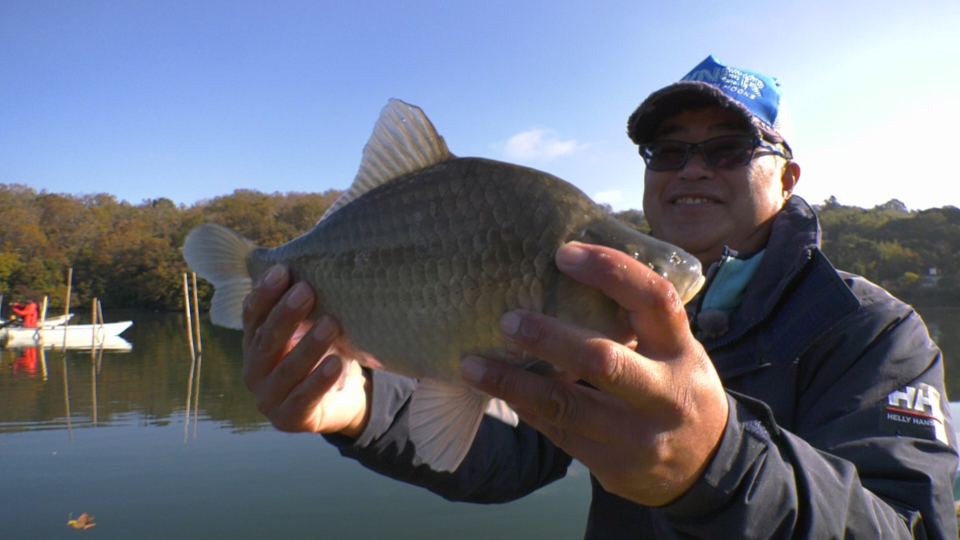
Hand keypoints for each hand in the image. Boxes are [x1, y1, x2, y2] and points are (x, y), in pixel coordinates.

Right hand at [241, 265, 370, 436]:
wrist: (340, 403)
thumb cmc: (321, 355)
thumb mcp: (308, 329)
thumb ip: (303, 305)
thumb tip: (317, 256)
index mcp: (254, 345)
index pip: (252, 316)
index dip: (265, 294)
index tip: (283, 271)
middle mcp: (254, 371)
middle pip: (267, 340)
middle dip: (286, 314)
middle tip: (308, 291)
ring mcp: (269, 398)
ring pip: (287, 368)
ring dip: (309, 345)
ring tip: (330, 323)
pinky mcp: (289, 419)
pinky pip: (304, 397)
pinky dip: (319, 379)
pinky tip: (335, 362)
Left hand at [459, 242, 727, 506]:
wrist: (704, 466)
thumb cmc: (672, 385)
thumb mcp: (673, 349)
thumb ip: (633, 322)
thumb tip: (561, 271)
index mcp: (681, 350)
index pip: (653, 300)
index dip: (611, 271)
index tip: (563, 254)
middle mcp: (665, 393)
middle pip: (603, 360)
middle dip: (548, 338)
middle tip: (506, 319)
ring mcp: (639, 435)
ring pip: (567, 406)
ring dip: (512, 383)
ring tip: (472, 364)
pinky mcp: (613, 466)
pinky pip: (558, 432)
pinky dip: (526, 407)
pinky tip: (500, 389)